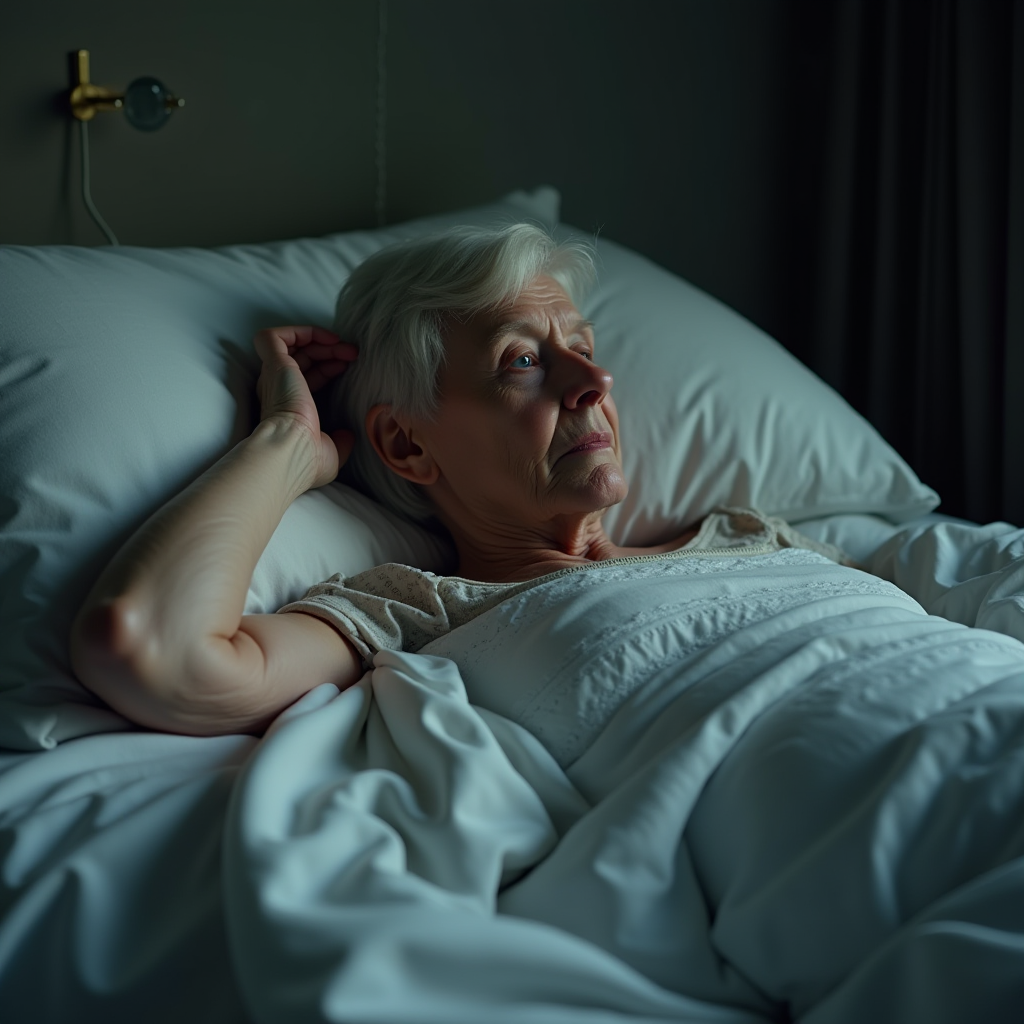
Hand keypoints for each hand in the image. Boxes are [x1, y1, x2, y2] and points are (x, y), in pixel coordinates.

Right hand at [253, 326, 357, 486]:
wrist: (292, 450)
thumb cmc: (308, 459)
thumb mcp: (332, 452)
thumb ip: (340, 442)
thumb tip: (347, 435)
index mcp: (287, 408)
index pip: (305, 379)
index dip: (326, 369)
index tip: (346, 368)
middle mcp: (277, 390)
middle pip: (301, 359)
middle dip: (328, 352)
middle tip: (352, 353)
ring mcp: (273, 377)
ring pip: (291, 345)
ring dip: (320, 340)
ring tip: (346, 347)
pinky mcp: (273, 364)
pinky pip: (274, 336)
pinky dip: (300, 331)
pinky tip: (326, 339)